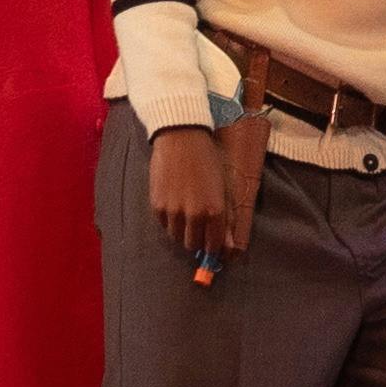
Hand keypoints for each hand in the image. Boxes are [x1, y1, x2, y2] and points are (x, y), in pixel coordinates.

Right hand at [147, 123, 248, 262]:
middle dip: (198, 239)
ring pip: (177, 237)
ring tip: (187, 210)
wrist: (181, 138)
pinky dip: (170, 220)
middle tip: (200, 225)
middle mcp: (193, 214)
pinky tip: (175, 202)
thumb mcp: (225, 187)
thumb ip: (228, 219)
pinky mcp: (156, 206)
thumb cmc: (209, 160)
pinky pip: (164, 225)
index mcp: (214, 210)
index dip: (213, 248)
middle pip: (192, 245)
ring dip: (183, 230)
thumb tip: (229, 246)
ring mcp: (173, 211)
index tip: (213, 245)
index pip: (213, 246)